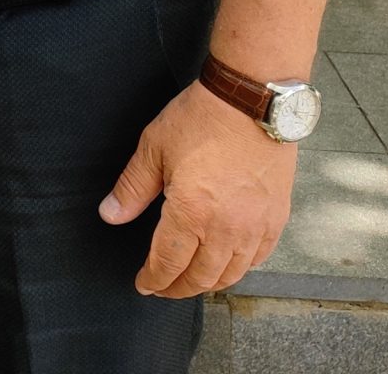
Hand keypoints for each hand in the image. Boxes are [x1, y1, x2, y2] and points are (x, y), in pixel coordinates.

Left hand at [98, 78, 296, 296]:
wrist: (252, 99)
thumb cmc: (203, 118)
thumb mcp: (154, 148)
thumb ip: (132, 188)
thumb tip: (110, 214)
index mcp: (192, 213)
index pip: (168, 263)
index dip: (154, 279)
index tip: (144, 284)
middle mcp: (227, 228)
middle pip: (201, 277)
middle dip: (178, 288)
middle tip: (164, 287)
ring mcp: (256, 226)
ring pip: (232, 274)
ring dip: (209, 283)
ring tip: (192, 280)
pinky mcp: (277, 217)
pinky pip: (259, 258)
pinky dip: (241, 268)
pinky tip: (229, 264)